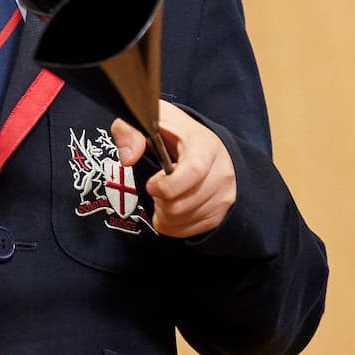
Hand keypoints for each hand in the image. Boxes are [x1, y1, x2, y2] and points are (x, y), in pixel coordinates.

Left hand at [112, 102, 234, 237]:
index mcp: (205, 144)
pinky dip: (171, 223)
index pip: (193, 172)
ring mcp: (225, 194)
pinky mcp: (221, 214)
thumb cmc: (171, 135)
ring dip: (163, 212)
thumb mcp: (148, 123)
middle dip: (159, 200)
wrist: (200, 146)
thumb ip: (129, 131)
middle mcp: (222, 171)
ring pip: (183, 220)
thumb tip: (128, 158)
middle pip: (182, 204)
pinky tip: (171, 205)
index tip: (151, 184)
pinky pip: (187, 231)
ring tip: (164, 195)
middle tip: (155, 188)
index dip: (166, 185)